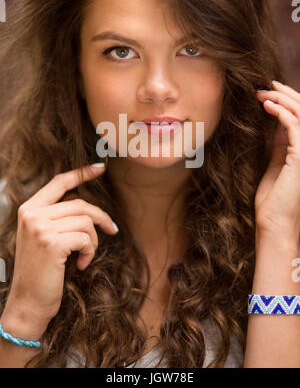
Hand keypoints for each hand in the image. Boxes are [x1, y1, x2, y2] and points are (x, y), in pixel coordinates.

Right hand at [5, 164, 117, 323]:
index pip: (59, 182)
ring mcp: (40, 227)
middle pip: (80, 203)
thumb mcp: (44, 237)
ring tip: (85, 256)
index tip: (100, 167)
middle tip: (112, 230)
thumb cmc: (41, 272)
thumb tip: (88, 207)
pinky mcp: (51, 242)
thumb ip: (58, 217)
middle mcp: (32, 214)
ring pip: (86, 221)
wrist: (28, 303)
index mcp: (29, 209)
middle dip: (100, 217)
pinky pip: (86, 238)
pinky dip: (90, 252)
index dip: (81, 173)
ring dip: (93, 241)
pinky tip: (80, 265)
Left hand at [254, 81, 299, 244]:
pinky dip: (281, 111)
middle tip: (266, 85)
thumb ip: (280, 143)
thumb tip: (276, 122)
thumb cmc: (273, 200)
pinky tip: (266, 105)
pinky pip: (294, 125)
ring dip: (282, 99)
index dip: (288, 101)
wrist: (273, 224)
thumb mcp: (276, 163)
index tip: (268, 91)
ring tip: (262, 93)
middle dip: (286, 94)